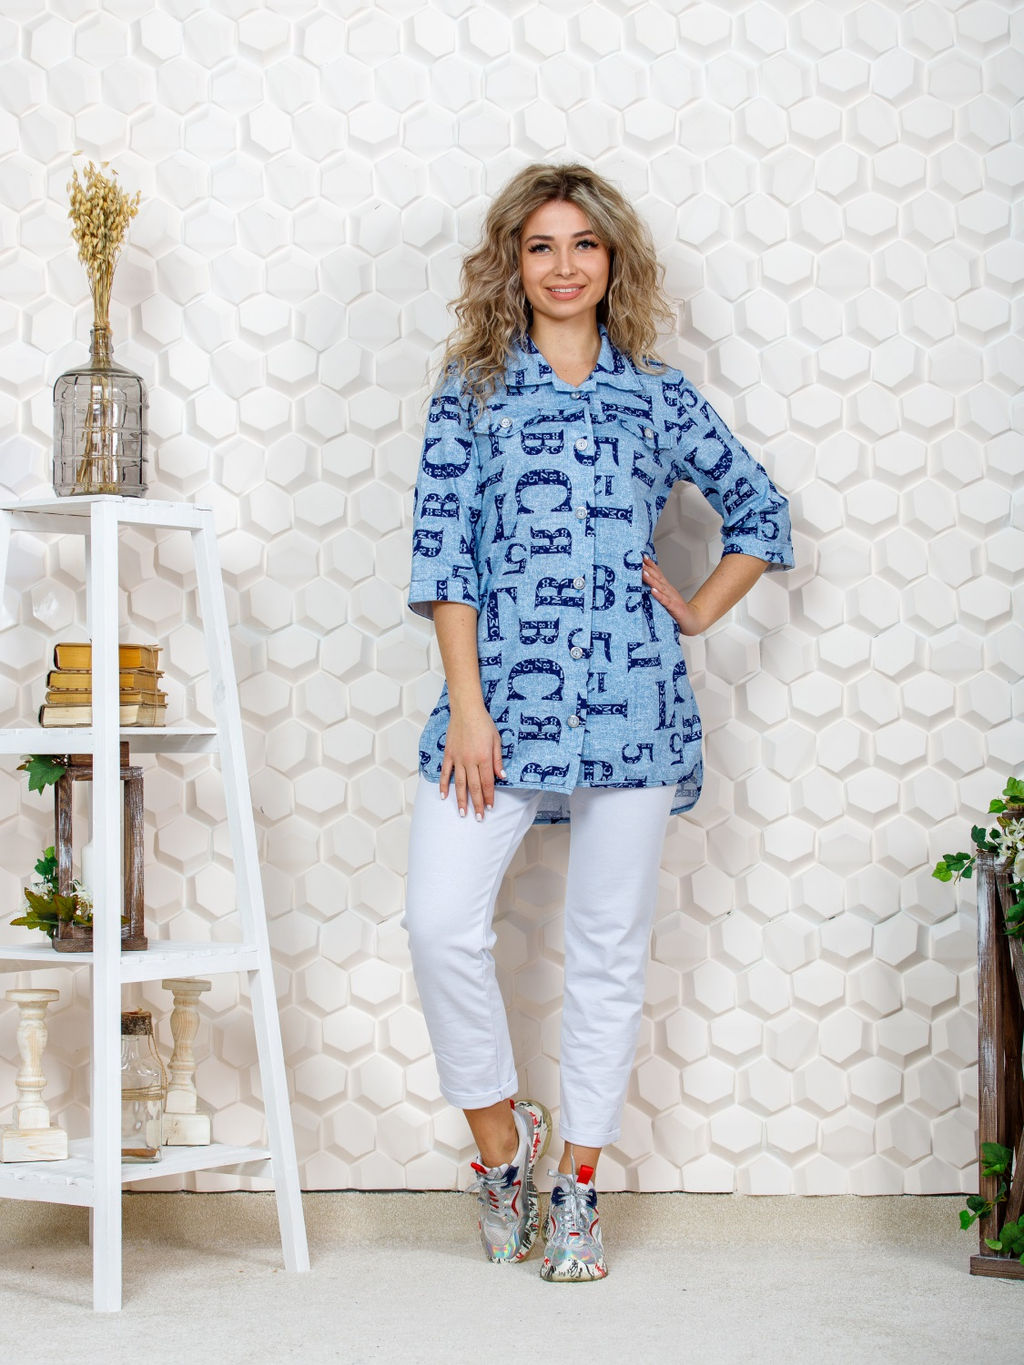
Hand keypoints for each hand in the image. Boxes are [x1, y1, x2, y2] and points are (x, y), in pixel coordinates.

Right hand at [440, 703, 505, 818]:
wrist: (466, 710)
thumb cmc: (484, 723)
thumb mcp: (497, 740)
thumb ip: (498, 760)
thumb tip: (502, 776)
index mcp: (484, 758)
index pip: (487, 783)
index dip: (489, 797)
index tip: (489, 808)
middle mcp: (470, 761)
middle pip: (474, 787)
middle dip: (477, 804)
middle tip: (478, 818)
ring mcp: (458, 758)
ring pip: (459, 784)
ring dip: (461, 800)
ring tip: (462, 813)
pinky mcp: (449, 755)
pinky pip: (445, 773)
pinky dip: (444, 785)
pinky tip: (444, 796)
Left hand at [642, 555, 705, 634]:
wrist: (693, 620)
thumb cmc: (678, 611)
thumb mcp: (666, 599)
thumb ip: (657, 593)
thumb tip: (644, 587)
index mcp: (666, 588)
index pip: (658, 574)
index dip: (650, 565)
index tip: (641, 556)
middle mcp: (669, 590)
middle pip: (657, 577)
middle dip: (648, 568)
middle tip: (639, 561)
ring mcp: (672, 598)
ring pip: (660, 587)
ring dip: (651, 579)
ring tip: (643, 572)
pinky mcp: (674, 607)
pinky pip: (665, 601)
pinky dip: (659, 596)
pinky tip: (653, 591)